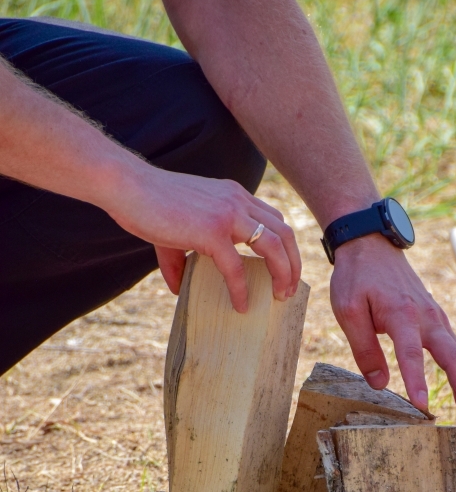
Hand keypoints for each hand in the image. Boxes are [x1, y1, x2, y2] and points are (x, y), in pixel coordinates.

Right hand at [106, 161, 301, 310]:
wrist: (126, 186)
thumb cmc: (146, 204)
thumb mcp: (176, 227)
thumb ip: (181, 257)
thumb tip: (179, 288)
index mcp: (234, 195)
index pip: (275, 219)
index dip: (285, 247)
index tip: (285, 270)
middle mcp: (237, 201)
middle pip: (284, 232)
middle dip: (293, 263)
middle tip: (289, 290)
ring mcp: (227, 214)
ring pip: (273, 246)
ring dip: (283, 274)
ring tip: (279, 297)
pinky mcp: (211, 231)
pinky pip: (236, 266)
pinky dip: (241, 289)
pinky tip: (240, 305)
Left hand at [330, 234, 455, 420]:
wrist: (372, 245)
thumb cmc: (356, 278)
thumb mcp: (347, 310)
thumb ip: (364, 348)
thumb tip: (379, 385)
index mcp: (401, 313)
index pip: (410, 352)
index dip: (416, 379)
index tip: (421, 406)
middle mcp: (427, 316)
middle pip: (452, 356)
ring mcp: (437, 318)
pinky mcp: (438, 320)